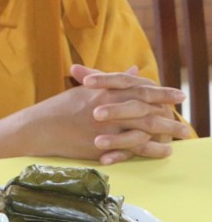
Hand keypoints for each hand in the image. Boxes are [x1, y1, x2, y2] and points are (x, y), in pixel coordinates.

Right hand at [0, 65, 189, 162]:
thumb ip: (111, 81)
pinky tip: (163, 151)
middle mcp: (105, 106)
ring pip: (143, 127)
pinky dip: (151, 149)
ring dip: (165, 131)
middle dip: (168, 110)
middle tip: (183, 115)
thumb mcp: (85, 91)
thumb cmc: (59, 108)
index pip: (138, 87)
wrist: (37, 128)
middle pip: (145, 106)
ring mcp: (104, 127)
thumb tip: (134, 70)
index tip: (178, 94)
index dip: (161, 91)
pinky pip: (132, 148)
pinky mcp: (101, 145)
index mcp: (101, 91)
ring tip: (179, 134)